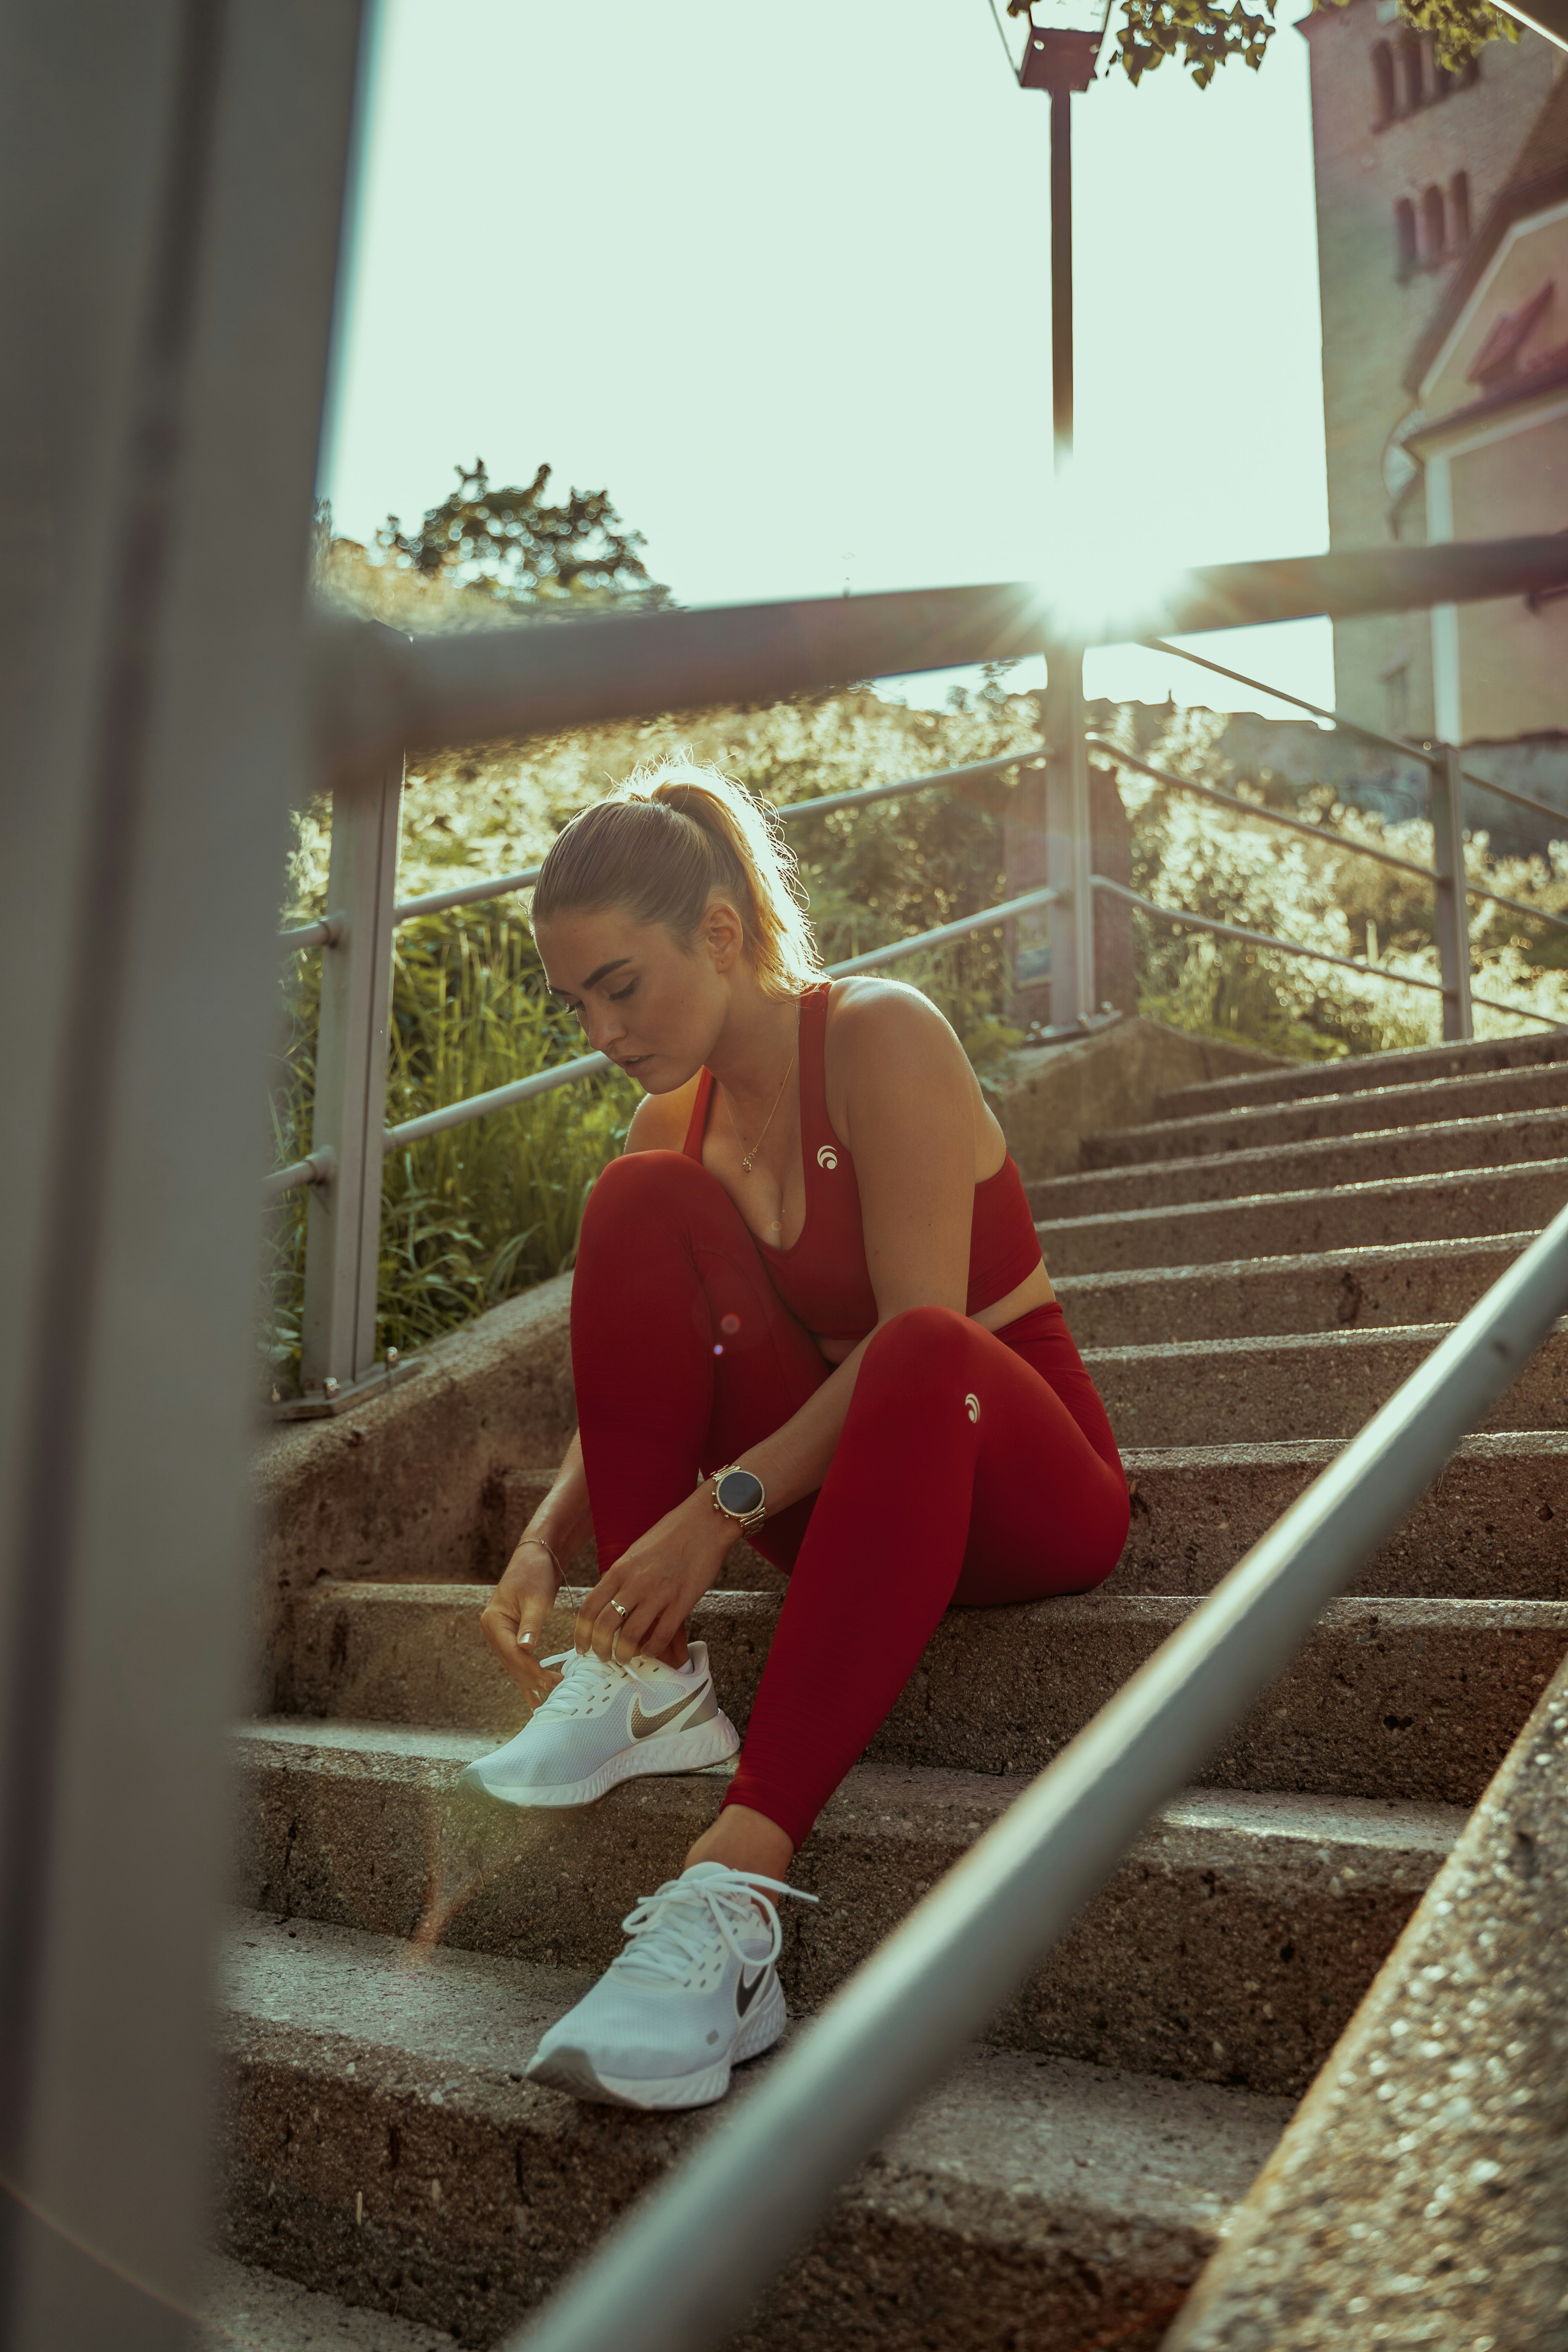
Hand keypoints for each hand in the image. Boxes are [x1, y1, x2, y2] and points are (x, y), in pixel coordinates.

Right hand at [480, 1539, 566, 1709]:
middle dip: (534, 1680)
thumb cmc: (534, 1573)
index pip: (513, 1654)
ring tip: (547, 1703)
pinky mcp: (512, 1637)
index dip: (532, 1670)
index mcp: (493, 1622)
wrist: (535, 1558)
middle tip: (558, 1693)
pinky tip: (536, 1695)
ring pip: (515, 1667)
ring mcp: (500, 1636)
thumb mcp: (535, 1597)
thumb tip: (526, 1648)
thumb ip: (531, 1624)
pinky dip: (528, 1676)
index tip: (552, 1682)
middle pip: (512, 1664)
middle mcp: (493, 1633)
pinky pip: (519, 1662)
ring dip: (531, 1683)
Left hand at [576, 1489, 732, 1665]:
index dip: (581, 1633)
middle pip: (605, 1626)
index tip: (582, 1646)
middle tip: (602, 1657)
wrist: (705, 1522)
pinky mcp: (682, 1602)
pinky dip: (652, 1649)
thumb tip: (610, 1600)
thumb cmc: (672, 1534)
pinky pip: (662, 1635)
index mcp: (620, 1569)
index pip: (589, 1608)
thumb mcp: (636, 1552)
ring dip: (624, 1653)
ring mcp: (659, 1594)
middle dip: (600, 1648)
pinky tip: (650, 1652)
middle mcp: (635, 1583)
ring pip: (631, 1635)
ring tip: (625, 1658)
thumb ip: (621, 1576)